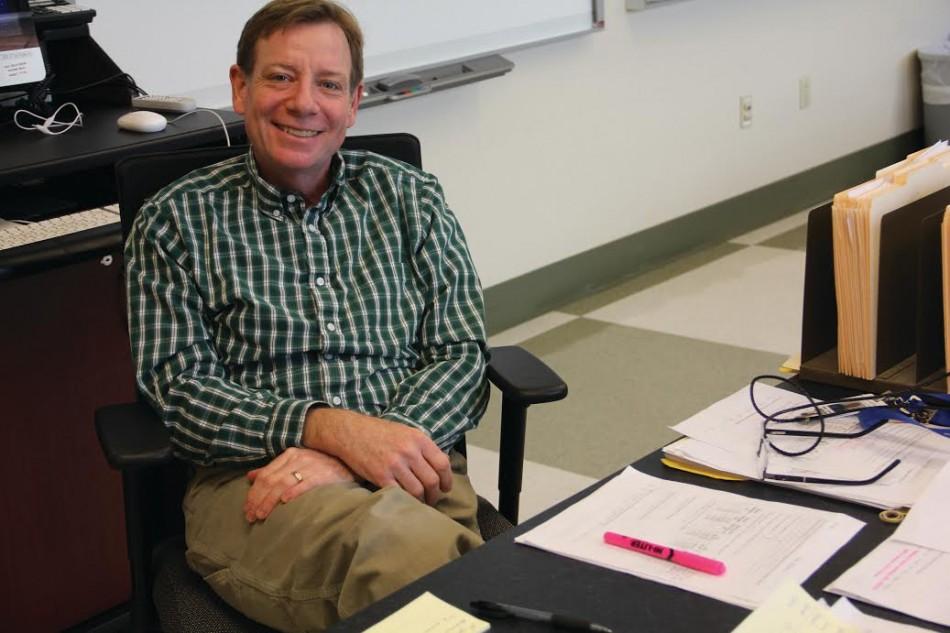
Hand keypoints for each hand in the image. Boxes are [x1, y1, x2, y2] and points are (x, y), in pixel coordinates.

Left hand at [243, 446, 354, 522]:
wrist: (348, 461)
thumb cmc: (320, 465)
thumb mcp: (296, 463)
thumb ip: (273, 470)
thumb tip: (250, 476)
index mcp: (289, 455)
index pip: (265, 475)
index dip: (253, 493)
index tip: (247, 508)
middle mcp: (297, 459)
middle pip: (271, 480)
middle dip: (258, 499)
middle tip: (251, 516)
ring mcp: (310, 466)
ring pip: (283, 483)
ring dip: (270, 501)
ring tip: (261, 515)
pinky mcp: (322, 475)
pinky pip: (305, 483)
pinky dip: (294, 492)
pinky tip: (285, 502)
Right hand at [303, 408, 451, 505]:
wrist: (350, 432)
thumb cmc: (378, 432)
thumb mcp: (405, 431)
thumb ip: (421, 446)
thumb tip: (437, 465)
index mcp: (418, 439)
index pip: (442, 463)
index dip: (447, 479)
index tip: (446, 487)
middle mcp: (409, 452)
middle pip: (432, 480)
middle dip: (435, 494)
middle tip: (433, 499)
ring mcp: (395, 465)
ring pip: (418, 491)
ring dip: (422, 500)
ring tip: (421, 503)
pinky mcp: (381, 476)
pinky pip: (400, 494)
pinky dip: (405, 500)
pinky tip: (405, 502)